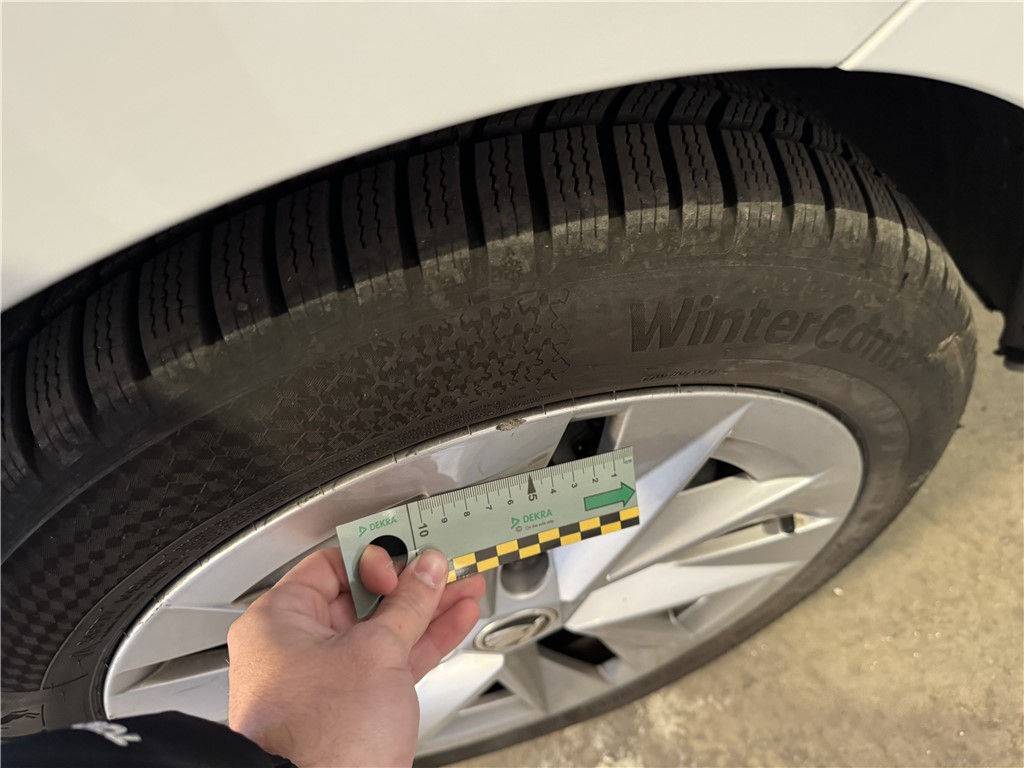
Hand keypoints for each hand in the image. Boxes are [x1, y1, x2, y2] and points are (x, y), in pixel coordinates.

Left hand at [227, 545, 484, 766]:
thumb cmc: (318, 740)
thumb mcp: (375, 652)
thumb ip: (408, 604)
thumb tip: (426, 571)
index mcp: (278, 621)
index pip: (333, 564)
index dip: (377, 556)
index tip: (413, 554)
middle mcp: (295, 648)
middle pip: (361, 597)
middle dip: (411, 583)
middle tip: (445, 567)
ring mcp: (324, 680)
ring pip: (383, 630)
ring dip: (426, 610)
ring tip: (462, 588)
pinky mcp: (351, 707)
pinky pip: (390, 661)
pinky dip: (422, 643)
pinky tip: (453, 621)